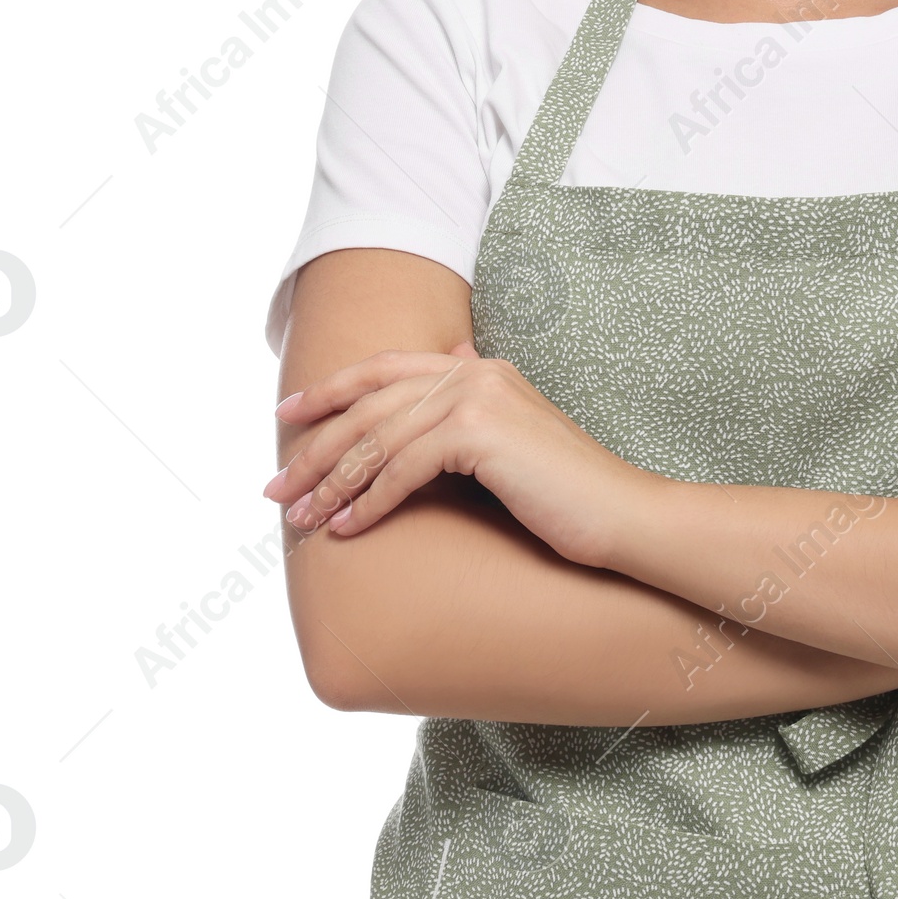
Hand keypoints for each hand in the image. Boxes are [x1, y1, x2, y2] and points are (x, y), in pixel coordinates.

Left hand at [265, 339, 655, 567]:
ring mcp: (479, 396)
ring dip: (332, 482)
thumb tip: (421, 413)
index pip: (387, 368)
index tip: (286, 412)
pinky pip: (404, 467)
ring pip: (380, 436)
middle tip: (275, 488)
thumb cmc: (566, 495)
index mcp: (481, 368)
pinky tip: (348, 530)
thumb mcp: (509, 447)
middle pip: (371, 402)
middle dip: (315, 446)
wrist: (622, 514)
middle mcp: (476, 371)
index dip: (331, 388)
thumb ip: (467, 421)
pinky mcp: (482, 432)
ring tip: (301, 518)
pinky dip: (369, 501)